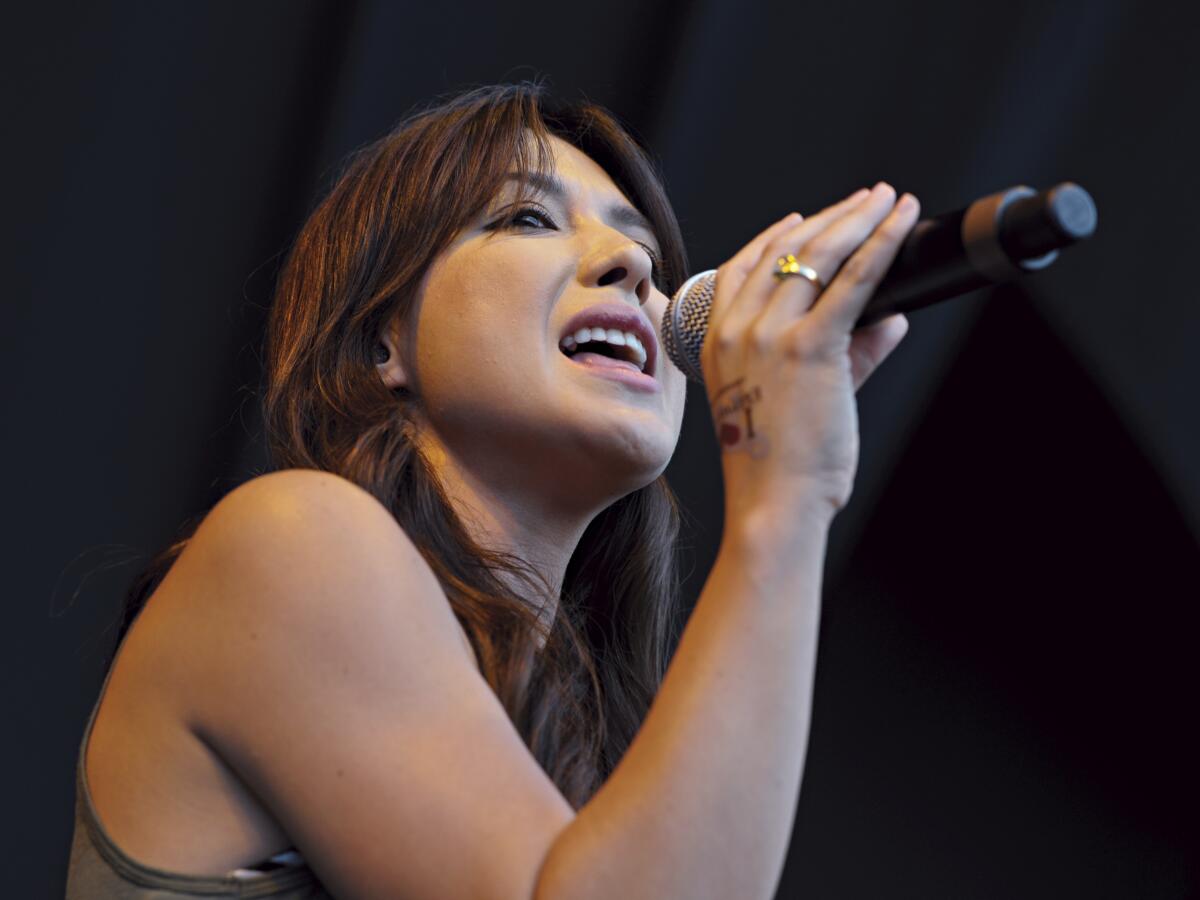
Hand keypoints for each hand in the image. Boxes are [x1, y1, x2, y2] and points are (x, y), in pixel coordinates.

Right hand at [700, 182, 918, 521]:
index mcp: (716, 342)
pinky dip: (880, 244)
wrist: (772, 503)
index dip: (776, 236)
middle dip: (831, 217)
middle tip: (868, 197)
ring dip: (859, 218)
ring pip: (818, 255)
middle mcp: (735, 330)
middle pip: (783, 251)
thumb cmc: (779, 466)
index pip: (742, 268)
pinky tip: (900, 223)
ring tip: (889, 200)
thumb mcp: (798, 399)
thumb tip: (891, 320)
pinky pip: (852, 280)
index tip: (804, 217)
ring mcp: (767, 336)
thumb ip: (848, 354)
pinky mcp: (808, 347)